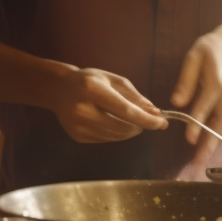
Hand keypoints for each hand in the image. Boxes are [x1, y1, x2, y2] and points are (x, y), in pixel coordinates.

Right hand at [48, 67, 166, 142]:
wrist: (59, 89)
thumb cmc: (90, 80)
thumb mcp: (113, 80)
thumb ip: (134, 96)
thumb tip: (154, 112)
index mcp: (93, 89)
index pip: (126, 111)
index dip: (147, 119)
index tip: (163, 123)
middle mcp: (83, 109)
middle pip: (122, 127)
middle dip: (140, 126)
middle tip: (149, 120)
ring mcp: (78, 126)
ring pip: (116, 136)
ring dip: (129, 130)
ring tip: (129, 119)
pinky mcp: (78, 136)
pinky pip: (106, 139)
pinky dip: (115, 133)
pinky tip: (110, 121)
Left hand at [172, 23, 221, 162]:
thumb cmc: (212, 49)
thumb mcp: (195, 57)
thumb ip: (186, 81)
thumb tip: (176, 103)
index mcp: (216, 81)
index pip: (204, 106)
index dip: (196, 123)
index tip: (189, 139)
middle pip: (220, 123)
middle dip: (209, 144)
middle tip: (198, 162)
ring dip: (213, 144)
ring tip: (201, 161)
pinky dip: (217, 136)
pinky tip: (207, 147)